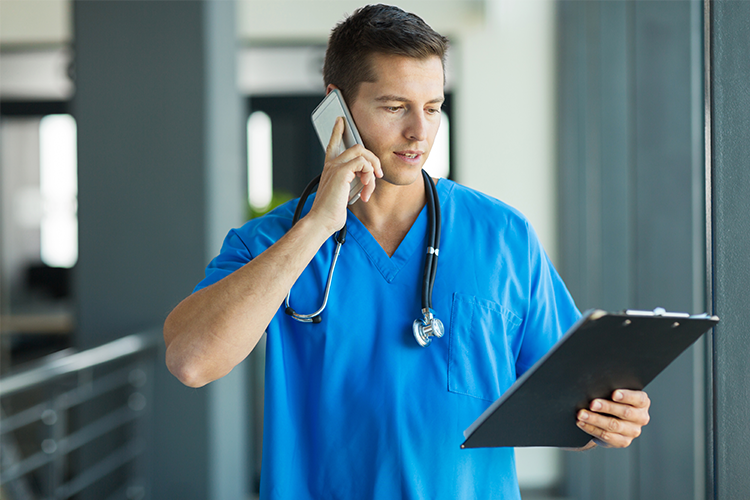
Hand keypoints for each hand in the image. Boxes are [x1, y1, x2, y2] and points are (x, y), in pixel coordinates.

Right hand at [309, 117, 381, 233]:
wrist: (321, 220)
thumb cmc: (331, 211)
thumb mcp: (343, 194)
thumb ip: (352, 182)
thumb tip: (366, 179)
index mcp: (330, 169)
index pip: (332, 145)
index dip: (337, 131)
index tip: (340, 121)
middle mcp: (332, 165)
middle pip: (357, 147)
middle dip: (373, 159)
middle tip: (378, 175)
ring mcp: (336, 167)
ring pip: (362, 154)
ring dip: (372, 172)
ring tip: (368, 189)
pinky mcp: (341, 172)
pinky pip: (363, 164)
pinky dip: (369, 177)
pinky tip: (365, 191)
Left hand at [576, 389, 650, 447]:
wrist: (613, 419)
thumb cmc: (614, 401)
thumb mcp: (617, 394)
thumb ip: (612, 390)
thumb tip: (597, 387)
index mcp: (642, 403)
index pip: (639, 399)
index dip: (626, 396)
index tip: (614, 394)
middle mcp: (641, 418)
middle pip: (625, 412)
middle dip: (606, 407)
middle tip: (592, 404)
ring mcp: (633, 432)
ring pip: (613, 425)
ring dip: (595, 419)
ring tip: (582, 414)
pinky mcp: (623, 442)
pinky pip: (606, 436)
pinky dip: (591, 428)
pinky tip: (582, 423)